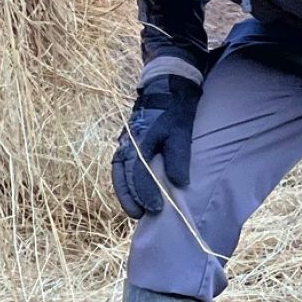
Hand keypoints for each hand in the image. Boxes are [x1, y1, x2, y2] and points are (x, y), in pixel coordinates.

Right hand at [111, 71, 200, 218]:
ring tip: (134, 210)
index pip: (138, 173)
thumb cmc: (175, 110)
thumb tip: (180, 184)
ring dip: (124, 191)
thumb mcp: (182, 132)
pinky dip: (125, 181)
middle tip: (139, 215)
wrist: (166, 86)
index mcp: (141, 140)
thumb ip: (179, 158)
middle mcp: (128, 142)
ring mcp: (125, 141)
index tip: (155, 209)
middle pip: (122, 174)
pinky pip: (122, 165)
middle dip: (129, 196)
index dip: (145, 193)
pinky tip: (133, 192)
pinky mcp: (128, 142)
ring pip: (118, 171)